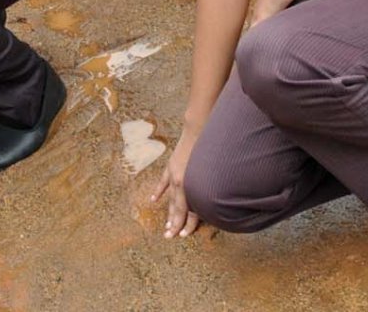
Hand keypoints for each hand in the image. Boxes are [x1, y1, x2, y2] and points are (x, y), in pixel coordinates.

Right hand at [153, 124, 201, 238]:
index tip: (182, 235)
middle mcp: (182, 183)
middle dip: (174, 222)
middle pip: (178, 207)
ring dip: (168, 212)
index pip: (189, 210)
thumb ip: (209, 190)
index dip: (186, 223)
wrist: (199, 131)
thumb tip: (212, 204)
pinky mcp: (171, 166)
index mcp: (192, 186)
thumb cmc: (211, 152)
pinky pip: (164, 182)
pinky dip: (159, 191)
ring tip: (165, 225)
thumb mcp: (213, 174)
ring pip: (170, 198)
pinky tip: (154, 200)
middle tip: (168, 236)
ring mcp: (174, 174)